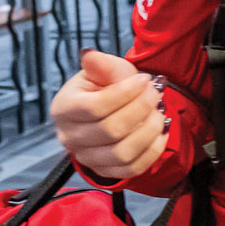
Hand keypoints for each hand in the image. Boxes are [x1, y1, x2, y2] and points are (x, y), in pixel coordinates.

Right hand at [51, 49, 167, 181]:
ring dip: (149, 130)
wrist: (112, 108)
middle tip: (156, 93)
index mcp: (64, 108)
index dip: (125, 93)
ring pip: (123, 153)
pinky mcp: (105, 170)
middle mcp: (70, 136)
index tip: (144, 80)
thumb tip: (89, 55)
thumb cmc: (106, 87)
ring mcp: (87, 157)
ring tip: (160, 112)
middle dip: (141, 109)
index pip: (94, 106)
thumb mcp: (105, 70)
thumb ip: (100, 63)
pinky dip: (153, 151)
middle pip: (110, 130)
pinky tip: (161, 131)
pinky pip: (133, 168)